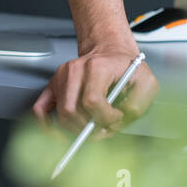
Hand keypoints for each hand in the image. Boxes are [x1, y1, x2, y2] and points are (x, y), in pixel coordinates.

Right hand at [32, 43, 158, 134]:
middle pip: (71, 111)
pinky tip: (59, 136)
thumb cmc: (125, 67)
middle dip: (89, 129)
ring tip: (92, 128)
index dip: (105, 118)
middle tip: (103, 130)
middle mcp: (75, 70)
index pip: (92, 101)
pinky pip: (40, 109)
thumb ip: (139, 104)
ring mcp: (61, 77)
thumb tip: (119, 121)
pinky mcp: (53, 85)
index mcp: (97, 66)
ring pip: (61, 115)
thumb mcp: (146, 82)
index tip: (116, 119)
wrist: (110, 51)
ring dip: (77, 130)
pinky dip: (47, 126)